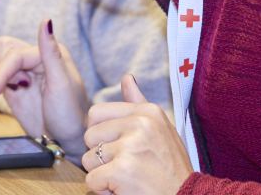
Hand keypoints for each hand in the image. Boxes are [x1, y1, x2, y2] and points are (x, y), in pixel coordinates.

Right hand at [0, 18, 90, 157]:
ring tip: (9, 91)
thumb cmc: (69, 115)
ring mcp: (22, 71)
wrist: (65, 141)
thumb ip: (50, 52)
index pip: (13, 53)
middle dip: (0, 70)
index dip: (1, 71)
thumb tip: (46, 20)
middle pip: (0, 47)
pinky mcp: (11, 85)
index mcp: (49, 53)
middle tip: (16, 89)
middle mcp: (35, 58)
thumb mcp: (62, 85)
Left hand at [82, 75, 192, 194]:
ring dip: (103, 174)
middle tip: (126, 166)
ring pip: (88, 159)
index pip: (96, 113)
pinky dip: (104, 190)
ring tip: (128, 179)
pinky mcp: (122, 170)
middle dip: (100, 156)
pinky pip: (92, 179)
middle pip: (89, 136)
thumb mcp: (161, 130)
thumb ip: (138, 104)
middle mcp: (140, 124)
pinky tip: (125, 190)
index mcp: (147, 112)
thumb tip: (126, 77)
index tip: (119, 148)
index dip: (101, 135)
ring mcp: (130, 146)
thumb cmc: (171, 169)